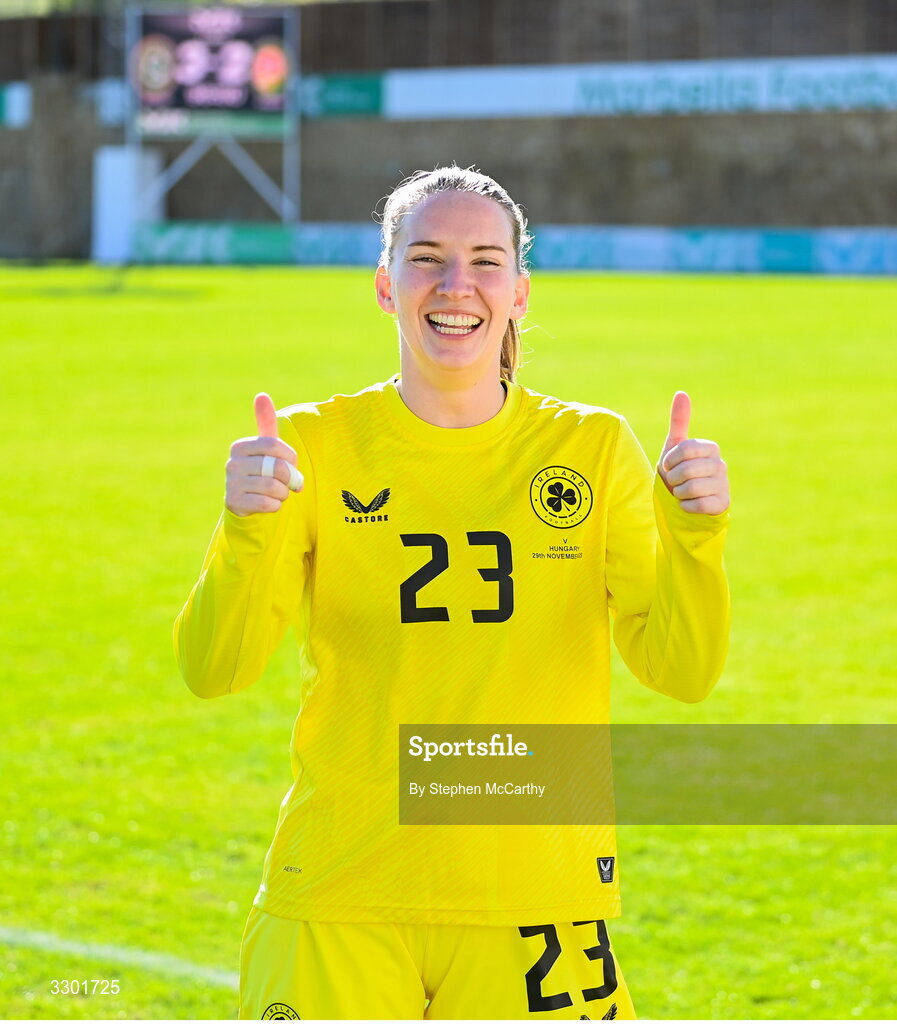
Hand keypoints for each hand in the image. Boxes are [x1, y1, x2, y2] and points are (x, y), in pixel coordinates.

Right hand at [225, 393, 303, 516]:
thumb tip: (261, 395)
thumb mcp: (266, 448)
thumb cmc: (262, 470)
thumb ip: (266, 423)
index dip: (291, 457)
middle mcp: (232, 463)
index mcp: (241, 446)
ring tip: (278, 493)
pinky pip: (267, 504)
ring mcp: (231, 484)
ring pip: (273, 487)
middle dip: (289, 478)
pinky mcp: (234, 503)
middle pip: (276, 468)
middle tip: (288, 482)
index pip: (274, 446)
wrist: (247, 502)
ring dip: (283, 493)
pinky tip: (269, 503)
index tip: (291, 463)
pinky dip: (276, 505)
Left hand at [658, 391, 728, 514]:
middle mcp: (721, 465)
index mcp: (710, 448)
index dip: (670, 460)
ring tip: (682, 492)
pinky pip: (699, 505)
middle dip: (673, 479)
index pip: (685, 449)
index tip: (668, 466)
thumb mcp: (675, 446)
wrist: (683, 501)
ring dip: (679, 493)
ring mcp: (724, 485)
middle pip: (687, 470)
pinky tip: (689, 504)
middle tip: (675, 481)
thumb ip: (679, 421)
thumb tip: (681, 393)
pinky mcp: (722, 504)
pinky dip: (686, 506)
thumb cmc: (678, 471)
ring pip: (692, 488)